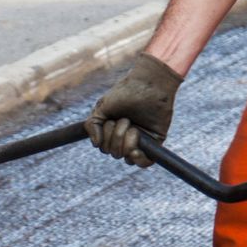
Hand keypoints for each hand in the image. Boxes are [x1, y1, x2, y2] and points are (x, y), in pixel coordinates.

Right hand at [85, 52, 182, 166]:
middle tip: (124, 120)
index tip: (110, 122)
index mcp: (113, 130)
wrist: (149, 84)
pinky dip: (138, 160)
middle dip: (116, 137)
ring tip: (133, 127)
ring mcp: (140, 141)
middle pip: (114, 153)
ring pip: (127, 158)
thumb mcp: (102, 107)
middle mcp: (126, 137)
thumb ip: (93, 125)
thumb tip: (96, 144)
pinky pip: (144, 163)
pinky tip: (136, 151)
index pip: (104, 147)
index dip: (104, 139)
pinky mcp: (154, 142)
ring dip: (126, 143)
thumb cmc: (126, 92)